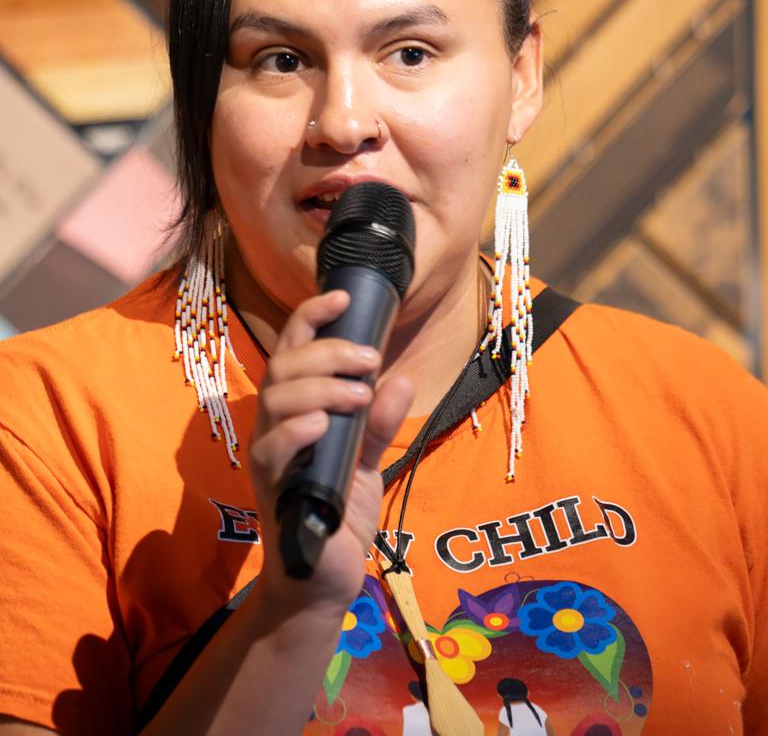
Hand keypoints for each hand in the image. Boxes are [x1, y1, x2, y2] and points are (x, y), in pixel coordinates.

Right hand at [250, 289, 412, 612]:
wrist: (323, 580)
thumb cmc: (338, 515)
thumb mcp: (366, 461)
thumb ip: (377, 424)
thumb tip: (399, 381)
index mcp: (294, 411)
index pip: (293, 351)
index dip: (311, 317)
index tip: (344, 296)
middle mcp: (273, 427)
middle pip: (283, 367)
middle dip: (327, 351)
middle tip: (370, 358)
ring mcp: (269, 458)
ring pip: (276, 399)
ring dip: (321, 385)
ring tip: (360, 390)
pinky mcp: (272, 490)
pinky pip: (272, 450)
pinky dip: (297, 429)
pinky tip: (324, 423)